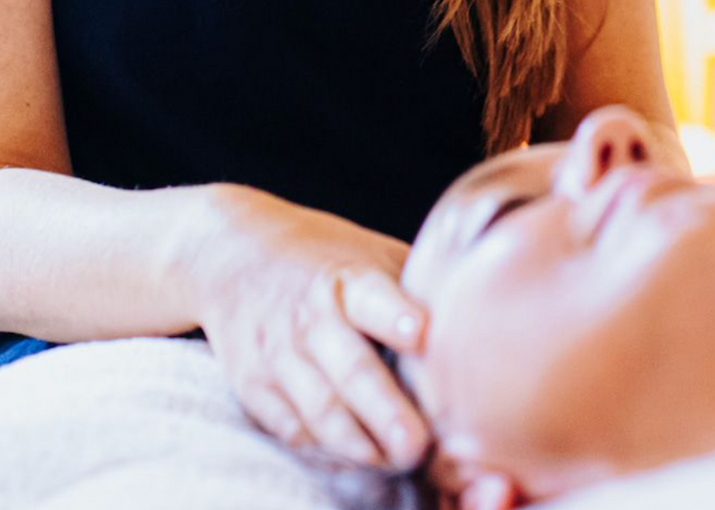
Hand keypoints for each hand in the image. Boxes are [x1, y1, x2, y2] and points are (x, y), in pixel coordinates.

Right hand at [198, 186, 432, 470]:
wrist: (232, 254)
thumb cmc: (323, 257)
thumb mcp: (369, 253)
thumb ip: (415, 289)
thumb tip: (483, 323)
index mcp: (345, 276)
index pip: (371, 295)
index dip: (395, 315)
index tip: (421, 333)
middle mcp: (309, 317)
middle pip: (350, 372)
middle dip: (386, 413)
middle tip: (420, 446)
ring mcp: (278, 356)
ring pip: (322, 414)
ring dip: (363, 445)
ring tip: (399, 461)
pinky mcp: (256, 388)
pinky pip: (297, 432)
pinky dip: (330, 451)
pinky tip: (362, 455)